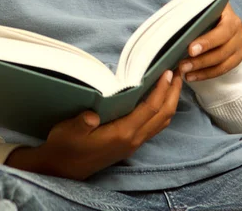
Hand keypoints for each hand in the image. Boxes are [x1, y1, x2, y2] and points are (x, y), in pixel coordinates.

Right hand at [6, 70, 181, 179]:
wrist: (63, 169)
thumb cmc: (65, 146)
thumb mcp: (68, 131)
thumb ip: (82, 123)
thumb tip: (92, 114)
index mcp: (122, 134)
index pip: (150, 109)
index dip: (161, 90)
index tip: (167, 72)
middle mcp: (133, 139)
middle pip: (163, 115)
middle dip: (173, 93)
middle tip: (178, 72)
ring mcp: (133, 143)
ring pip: (162, 122)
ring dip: (170, 102)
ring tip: (173, 82)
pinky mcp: (130, 144)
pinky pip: (154, 126)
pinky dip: (162, 111)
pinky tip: (158, 100)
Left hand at [179, 3, 241, 81]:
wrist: (219, 15)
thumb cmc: (205, 10)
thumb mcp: (200, 6)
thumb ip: (190, 12)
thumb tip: (173, 22)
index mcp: (230, 17)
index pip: (222, 31)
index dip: (207, 42)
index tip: (190, 50)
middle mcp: (238, 33)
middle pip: (222, 51)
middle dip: (201, 60)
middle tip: (182, 66)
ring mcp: (238, 47)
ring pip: (222, 64)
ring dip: (202, 70)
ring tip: (184, 72)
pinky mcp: (236, 59)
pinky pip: (221, 70)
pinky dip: (205, 74)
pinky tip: (191, 76)